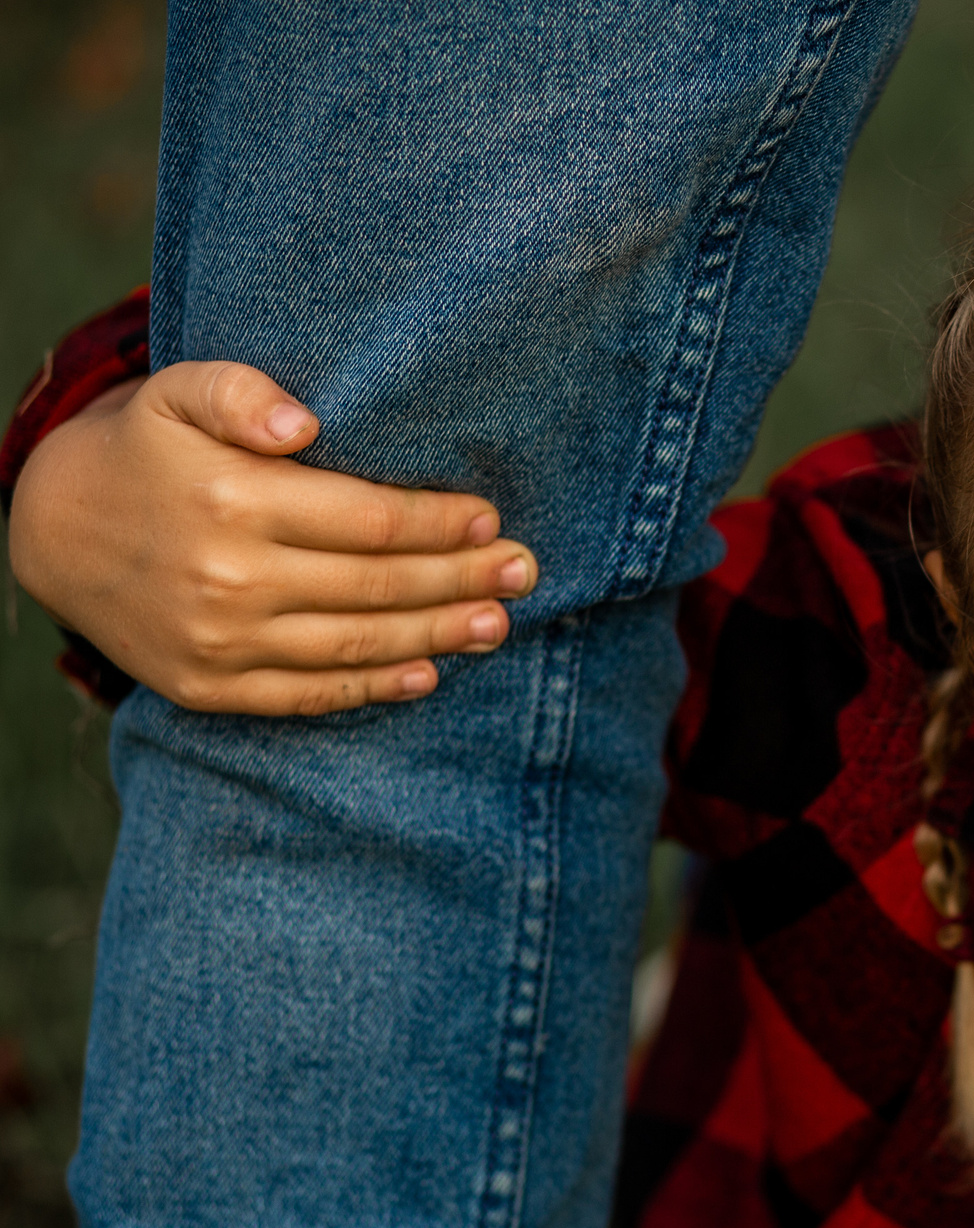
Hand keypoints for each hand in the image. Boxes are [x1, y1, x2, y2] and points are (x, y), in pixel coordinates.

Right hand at [7, 360, 537, 714]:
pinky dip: (373, 688)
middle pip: (377, 586)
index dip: (438, 523)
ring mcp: (220, 640)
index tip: (491, 520)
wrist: (54, 532)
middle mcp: (230, 577)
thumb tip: (306, 422)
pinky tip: (428, 675)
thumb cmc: (144, 452)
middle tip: (523, 573)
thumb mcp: (176, 394)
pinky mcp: (209, 686)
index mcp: (233, 500)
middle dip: (461, 580)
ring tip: (497, 623)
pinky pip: (308, 693)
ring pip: (356, 645)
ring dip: (437, 637)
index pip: (368, 519)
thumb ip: (242, 391)